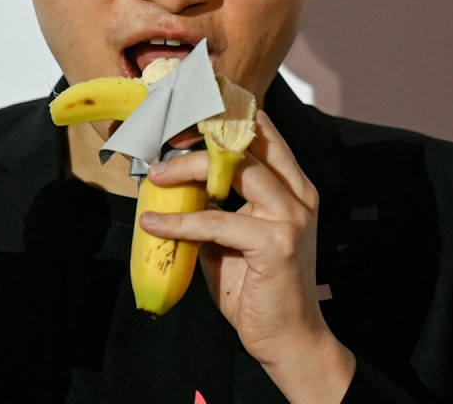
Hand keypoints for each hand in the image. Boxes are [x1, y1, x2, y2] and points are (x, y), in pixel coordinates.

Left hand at [141, 111, 354, 401]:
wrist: (289, 340)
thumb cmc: (259, 291)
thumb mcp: (233, 241)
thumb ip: (215, 210)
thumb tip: (173, 190)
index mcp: (294, 188)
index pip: (264, 134)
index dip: (226, 117)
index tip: (188, 113)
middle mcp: (298, 195)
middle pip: (246, 144)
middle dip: (201, 137)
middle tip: (164, 144)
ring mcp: (291, 216)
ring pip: (235, 171)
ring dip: (188, 170)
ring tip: (155, 178)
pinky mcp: (276, 242)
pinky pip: (217, 221)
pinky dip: (181, 221)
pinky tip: (153, 225)